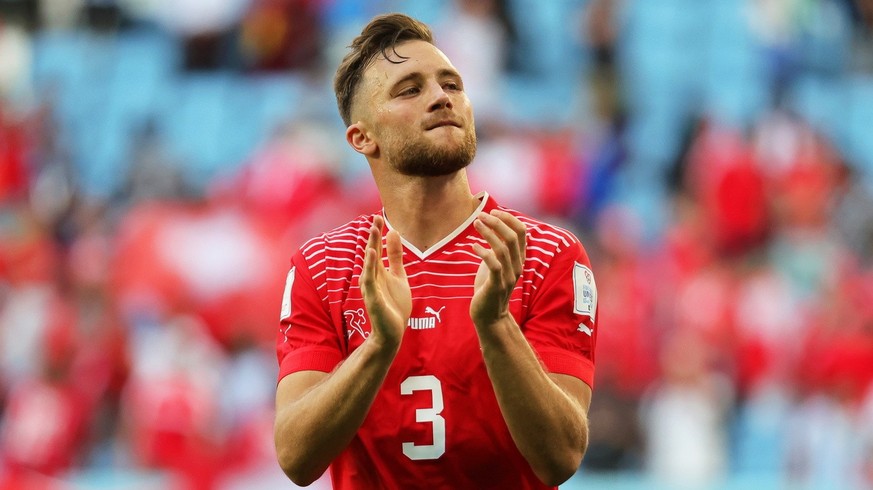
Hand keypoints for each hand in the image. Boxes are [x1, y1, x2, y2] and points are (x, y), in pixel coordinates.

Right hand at [360, 215, 411, 350]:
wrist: (393, 332)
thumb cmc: (394, 305)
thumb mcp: (398, 276)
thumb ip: (395, 256)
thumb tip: (393, 232)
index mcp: (379, 271)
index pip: (377, 248)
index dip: (378, 233)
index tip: (379, 216)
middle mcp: (372, 277)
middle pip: (372, 252)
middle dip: (373, 236)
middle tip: (375, 218)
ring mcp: (371, 287)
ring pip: (370, 264)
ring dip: (371, 247)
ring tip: (373, 231)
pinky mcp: (373, 298)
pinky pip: (369, 281)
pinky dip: (370, 267)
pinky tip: (372, 254)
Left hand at [470, 210, 525, 327]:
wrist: (490, 316)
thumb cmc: (490, 287)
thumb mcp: (496, 264)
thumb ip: (498, 247)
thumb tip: (491, 226)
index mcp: (518, 259)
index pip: (521, 233)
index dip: (508, 219)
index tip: (493, 211)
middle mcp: (517, 266)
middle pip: (513, 237)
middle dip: (497, 222)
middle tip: (481, 215)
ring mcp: (508, 276)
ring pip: (502, 249)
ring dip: (488, 233)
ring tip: (475, 224)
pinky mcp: (496, 286)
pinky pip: (493, 265)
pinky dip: (483, 252)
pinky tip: (473, 246)